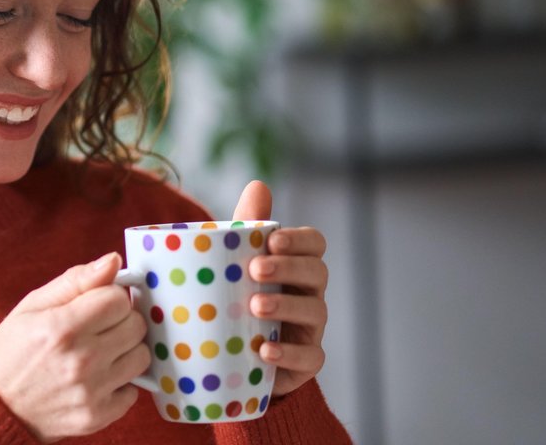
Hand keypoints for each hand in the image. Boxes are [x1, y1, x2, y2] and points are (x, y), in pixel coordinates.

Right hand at [0, 253, 149, 441]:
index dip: (108, 296)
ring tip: (99, 351)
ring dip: (125, 350)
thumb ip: (75, 281)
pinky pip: (134, 391)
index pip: (118, 298)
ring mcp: (91, 391)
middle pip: (135, 325)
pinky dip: (120, 383)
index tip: (95, 304)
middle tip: (97, 327)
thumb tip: (114, 260)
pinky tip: (97, 378)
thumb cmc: (10, 352)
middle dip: (120, 320)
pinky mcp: (98, 416)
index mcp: (62, 327)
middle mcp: (81, 360)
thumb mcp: (32, 306)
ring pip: (141, 356)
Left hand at [232, 181, 328, 396]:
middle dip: (289, 268)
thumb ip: (244, 228)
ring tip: (254, 306)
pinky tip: (265, 350)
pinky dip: (289, 354)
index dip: (299, 240)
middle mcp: (307, 293)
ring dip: (286, 306)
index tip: (272, 240)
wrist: (228, 353)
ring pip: (315, 312)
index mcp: (293, 264)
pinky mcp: (302, 361)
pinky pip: (309, 357)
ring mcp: (309, 328)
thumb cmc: (234, 297)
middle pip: (317, 272)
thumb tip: (258, 184)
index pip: (314, 243)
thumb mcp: (232, 263)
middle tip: (255, 269)